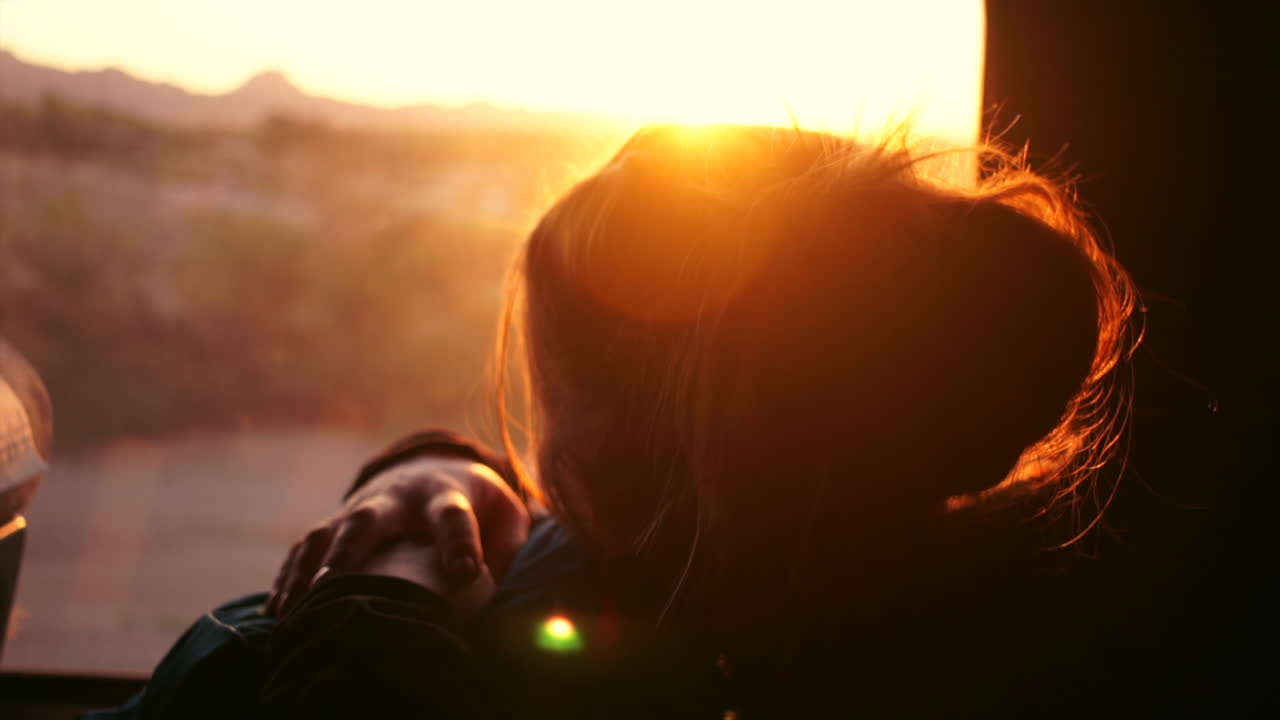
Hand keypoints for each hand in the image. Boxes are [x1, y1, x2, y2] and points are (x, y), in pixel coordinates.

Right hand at [266, 455, 528, 617]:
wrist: (430, 469)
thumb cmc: (478, 505)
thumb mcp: (505, 515)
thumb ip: (514, 546)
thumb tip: (519, 587)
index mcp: (447, 497)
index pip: (454, 517)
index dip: (459, 543)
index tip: (464, 573)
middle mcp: (397, 501)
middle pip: (369, 521)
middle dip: (353, 552)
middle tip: (336, 585)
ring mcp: (360, 510)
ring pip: (327, 535)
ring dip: (310, 571)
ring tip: (296, 610)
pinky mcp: (334, 524)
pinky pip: (305, 549)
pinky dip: (290, 578)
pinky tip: (280, 611)